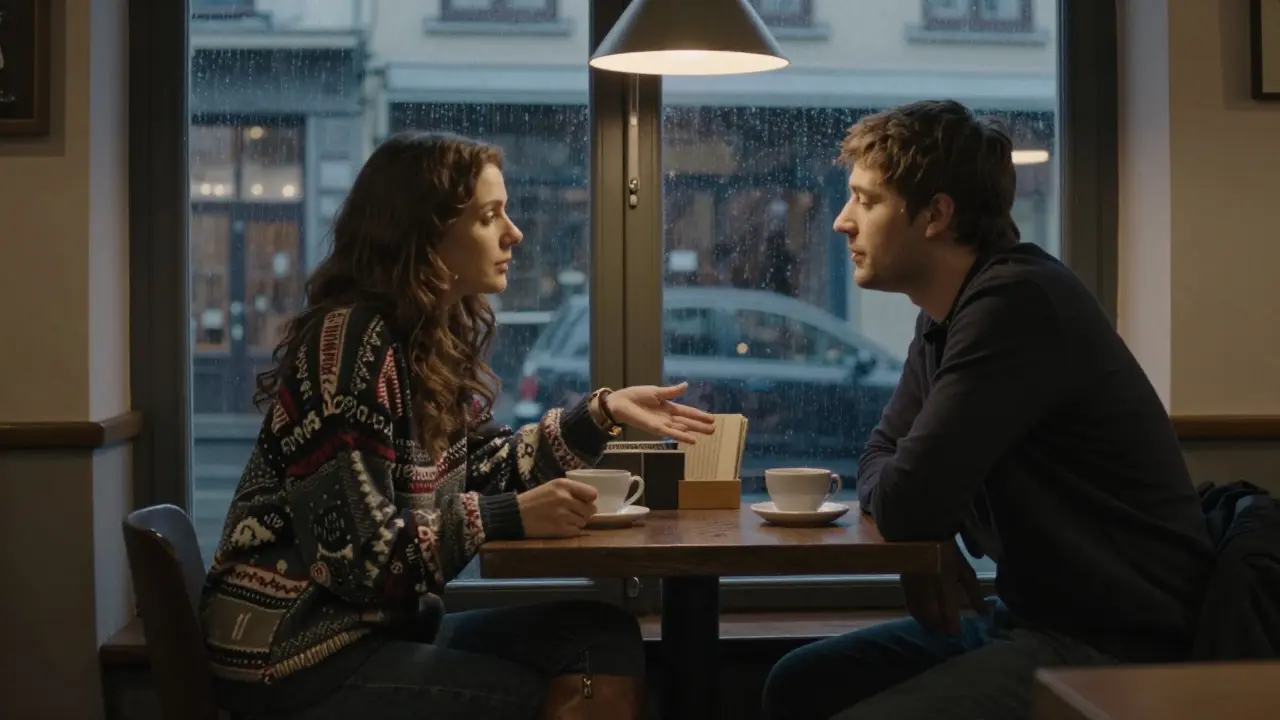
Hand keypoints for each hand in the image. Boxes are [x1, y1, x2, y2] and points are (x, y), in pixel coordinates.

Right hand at [517, 479, 597, 538]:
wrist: (515, 515)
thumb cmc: (534, 500)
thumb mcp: (552, 487)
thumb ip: (571, 491)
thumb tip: (591, 501)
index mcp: (564, 485)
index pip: (592, 493)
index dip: (589, 500)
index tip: (582, 503)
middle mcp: (565, 498)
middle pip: (591, 509)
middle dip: (584, 513)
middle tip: (572, 514)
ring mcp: (562, 514)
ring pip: (584, 521)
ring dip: (576, 522)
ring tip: (563, 520)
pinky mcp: (559, 529)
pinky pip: (576, 531)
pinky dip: (570, 531)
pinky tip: (560, 527)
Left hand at [602, 383, 716, 443]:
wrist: (620, 402)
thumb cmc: (635, 396)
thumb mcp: (656, 391)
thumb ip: (671, 392)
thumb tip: (686, 385)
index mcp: (668, 407)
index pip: (687, 411)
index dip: (699, 415)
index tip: (711, 418)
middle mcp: (668, 417)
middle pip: (688, 421)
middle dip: (700, 425)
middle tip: (714, 429)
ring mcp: (663, 424)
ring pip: (683, 428)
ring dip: (695, 431)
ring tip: (708, 433)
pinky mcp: (656, 429)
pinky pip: (672, 433)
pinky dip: (682, 436)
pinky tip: (692, 440)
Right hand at [900, 540, 988, 634]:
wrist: (921, 534)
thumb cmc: (947, 553)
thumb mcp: (965, 571)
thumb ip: (974, 593)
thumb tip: (984, 613)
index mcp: (946, 582)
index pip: (949, 611)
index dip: (952, 625)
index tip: (956, 634)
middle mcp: (928, 587)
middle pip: (932, 616)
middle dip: (939, 627)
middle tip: (945, 633)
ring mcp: (914, 587)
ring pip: (919, 613)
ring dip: (927, 623)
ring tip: (935, 628)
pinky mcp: (904, 584)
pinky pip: (909, 605)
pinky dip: (916, 614)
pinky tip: (922, 618)